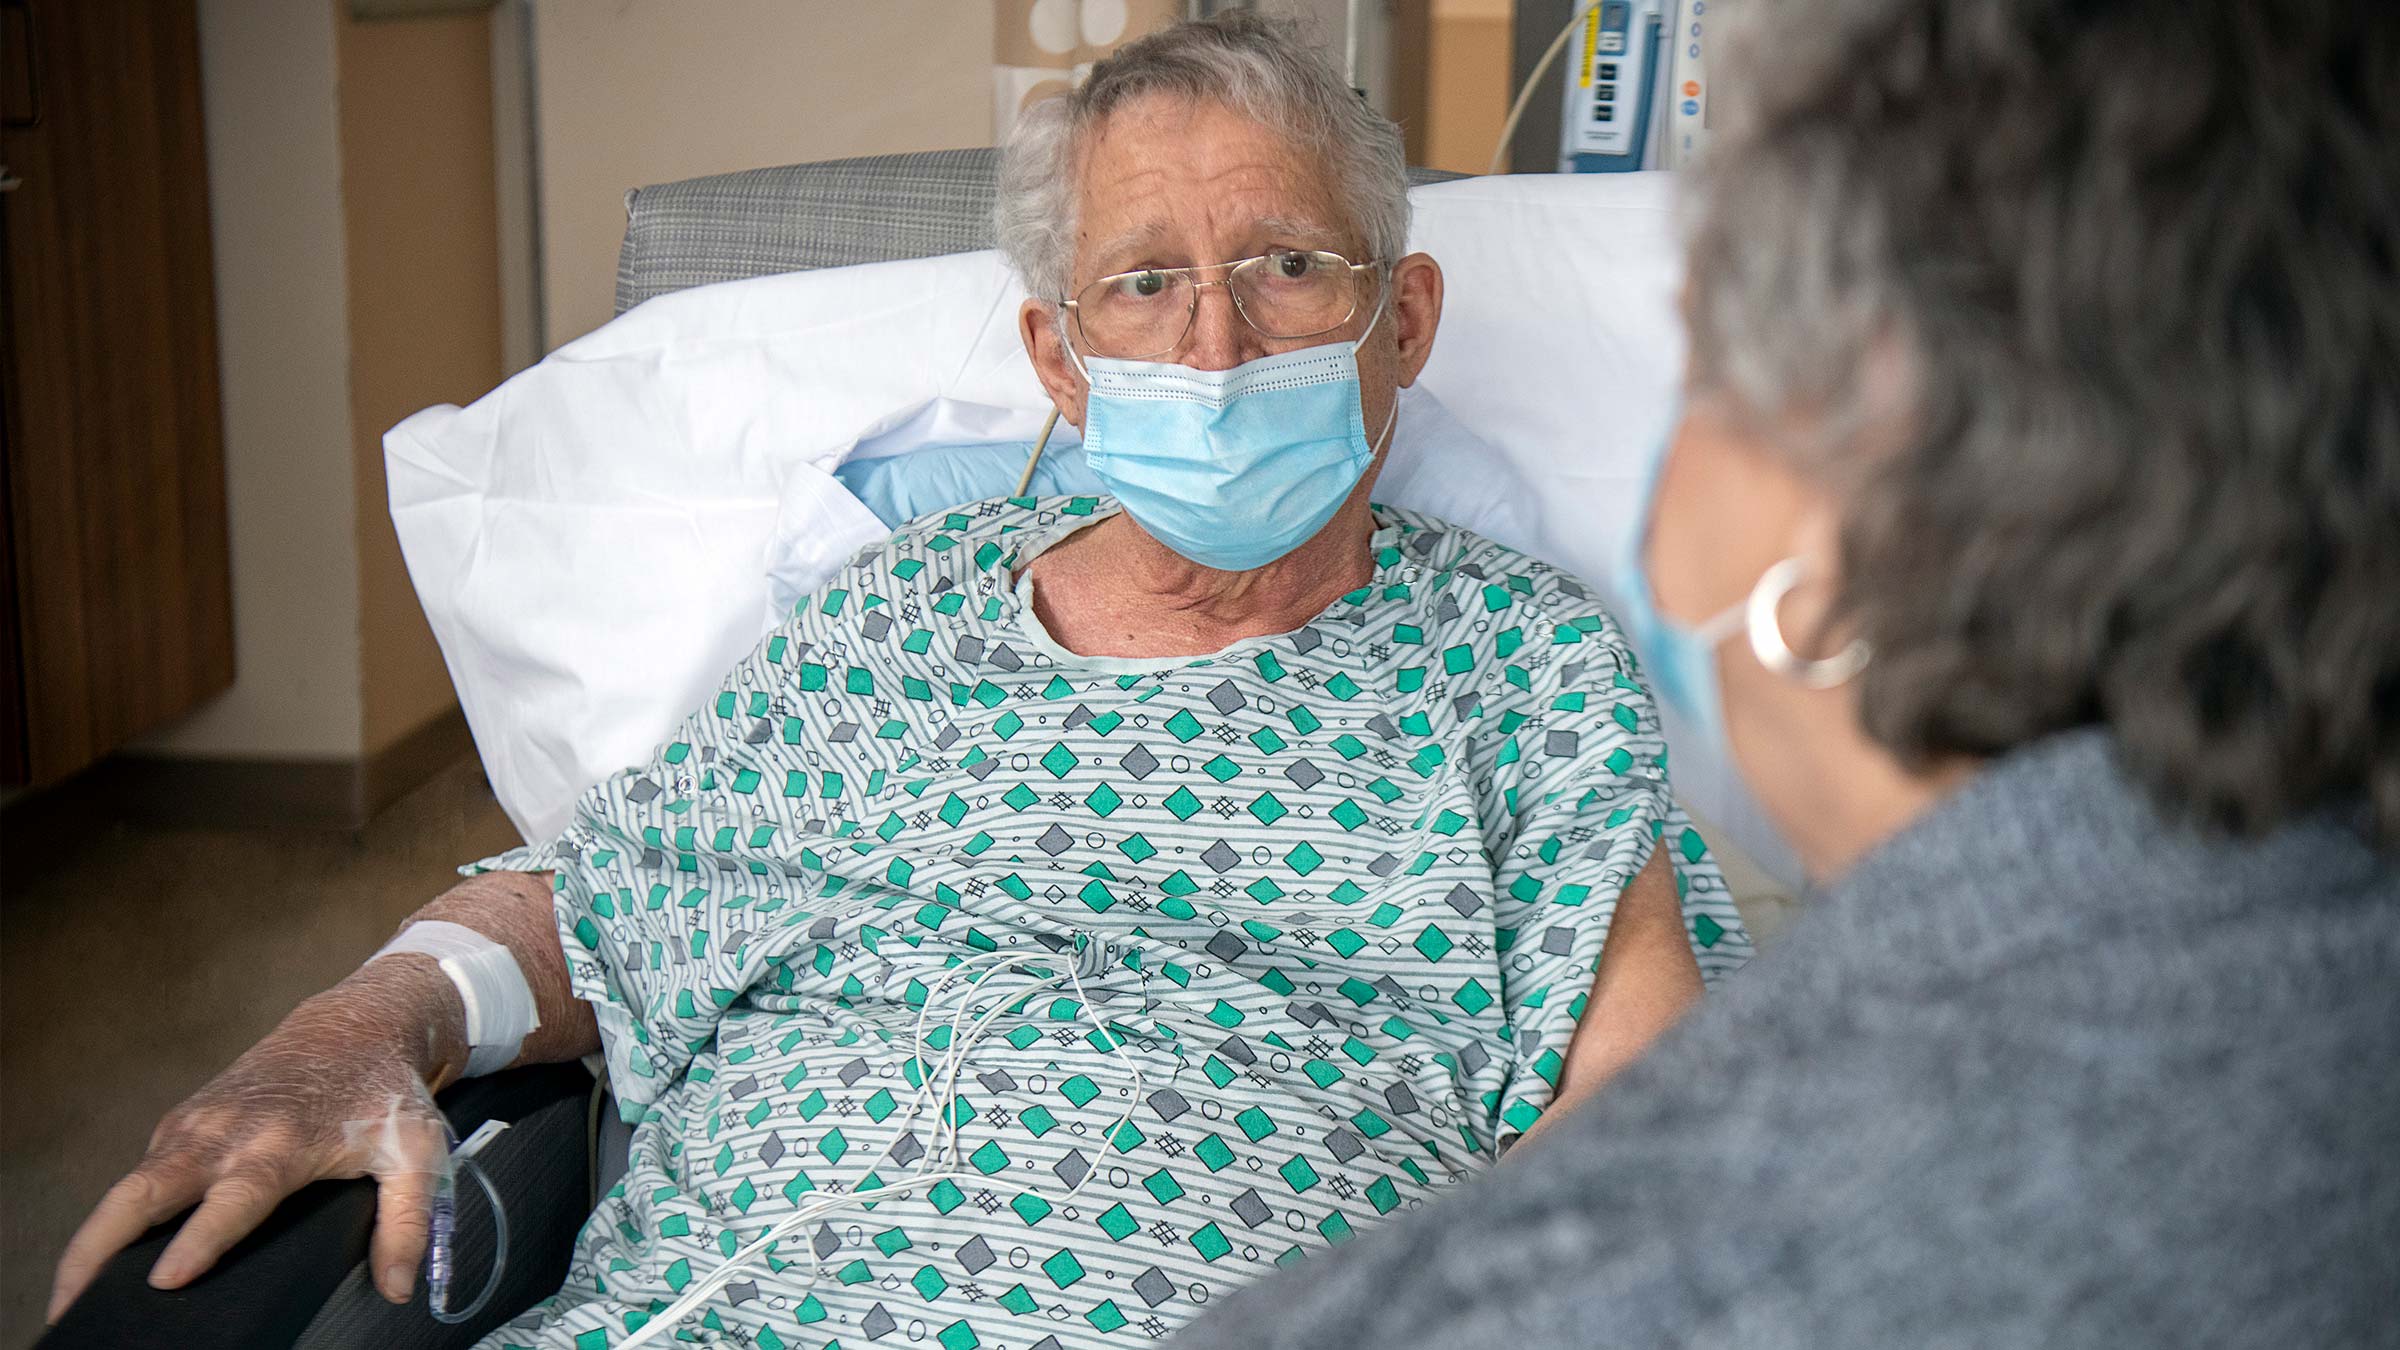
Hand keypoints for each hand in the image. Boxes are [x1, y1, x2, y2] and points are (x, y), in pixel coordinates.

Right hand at [48, 959, 464, 1321]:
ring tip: (69, 1297)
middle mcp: (226, 1135)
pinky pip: (139, 1177)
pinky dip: (114, 1217)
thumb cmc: (385, 1092)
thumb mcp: (418, 1152)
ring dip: (91, 1238)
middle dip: (99, 1246)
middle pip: (143, 1192)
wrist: (356, 1024)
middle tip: (69, 1303)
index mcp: (281, 1146)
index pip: (232, 1199)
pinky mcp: (181, 1126)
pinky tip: (105, 1257)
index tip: (166, 1278)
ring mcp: (195, 1129)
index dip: (199, 1240)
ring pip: (127, 1187)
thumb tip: (397, 1286)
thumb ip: (410, 1221)